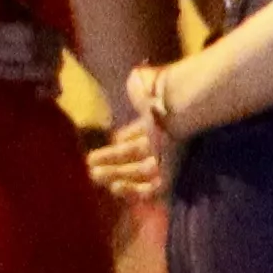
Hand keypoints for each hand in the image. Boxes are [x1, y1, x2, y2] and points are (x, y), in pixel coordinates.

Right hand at [87, 58, 197, 204]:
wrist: (181, 105)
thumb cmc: (160, 92)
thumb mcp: (141, 83)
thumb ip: (135, 86)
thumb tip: (133, 81)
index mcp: (157, 118)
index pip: (139, 132)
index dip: (123, 138)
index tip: (109, 141)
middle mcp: (164, 139)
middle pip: (137, 153)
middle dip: (113, 160)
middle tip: (90, 166)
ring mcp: (169, 157)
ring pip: (141, 172)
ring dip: (116, 175)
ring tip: (94, 175)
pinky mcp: (173, 173)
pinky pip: (154, 189)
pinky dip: (134, 191)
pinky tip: (115, 186)